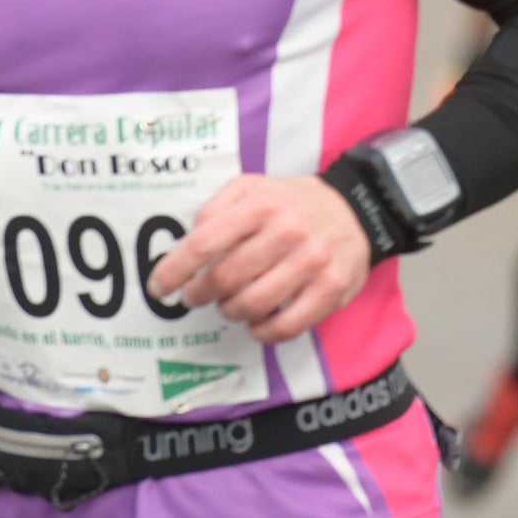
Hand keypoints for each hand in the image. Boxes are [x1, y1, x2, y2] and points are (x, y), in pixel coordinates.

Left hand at [146, 173, 372, 343]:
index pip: (204, 243)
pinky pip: (286, 326)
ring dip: (229, 311)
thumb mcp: (254, 186)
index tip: (158, 287)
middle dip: (199, 294)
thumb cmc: (294, 202)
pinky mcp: (331, 289)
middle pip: (224, 279)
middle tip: (194, 297)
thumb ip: (217, 207)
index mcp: (262, 205)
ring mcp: (312, 263)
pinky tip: (255, 324)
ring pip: (252, 305)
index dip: (174, 271)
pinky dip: (262, 332)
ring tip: (228, 305)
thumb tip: (188, 241)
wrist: (358, 208)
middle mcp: (287, 232)